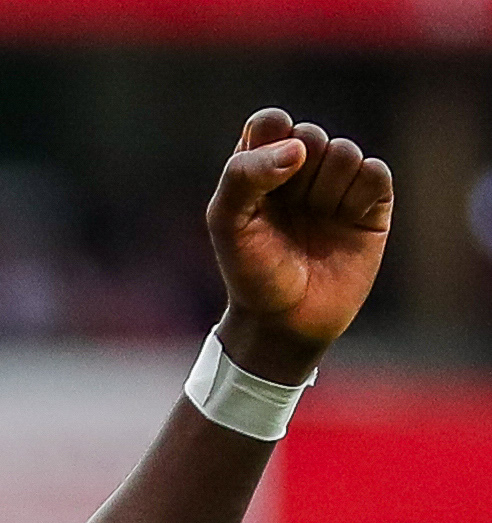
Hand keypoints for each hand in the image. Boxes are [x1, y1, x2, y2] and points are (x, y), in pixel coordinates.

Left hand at [206, 108, 392, 382]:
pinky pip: (376, 173)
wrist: (286, 319)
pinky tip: (345, 221)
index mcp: (260, 167)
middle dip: (298, 171)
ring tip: (316, 220)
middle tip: (288, 210)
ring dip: (328, 187)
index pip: (271, 121)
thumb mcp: (228, 223)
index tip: (266, 176)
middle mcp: (300, 170)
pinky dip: (360, 194)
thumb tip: (299, 148)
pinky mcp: (372, 203)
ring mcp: (337, 185)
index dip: (272, 138)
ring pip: (345, 151)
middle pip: (310, 134)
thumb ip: (245, 176)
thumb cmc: (250, 270)